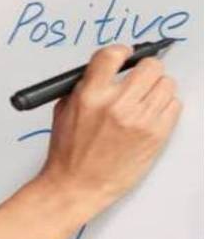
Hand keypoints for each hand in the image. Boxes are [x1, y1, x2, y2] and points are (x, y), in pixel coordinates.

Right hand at [37, 43, 182, 212]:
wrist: (77, 185)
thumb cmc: (68, 153)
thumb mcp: (64, 111)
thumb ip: (85, 86)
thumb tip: (107, 68)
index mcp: (90, 96)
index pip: (113, 55)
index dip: (123, 52)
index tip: (126, 55)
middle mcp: (116, 105)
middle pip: (150, 66)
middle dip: (146, 70)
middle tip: (141, 79)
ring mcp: (139, 120)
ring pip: (167, 85)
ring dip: (157, 89)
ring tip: (145, 100)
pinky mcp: (155, 135)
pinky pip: (174, 106)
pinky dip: (165, 107)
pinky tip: (150, 116)